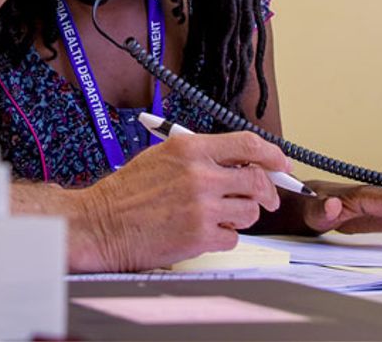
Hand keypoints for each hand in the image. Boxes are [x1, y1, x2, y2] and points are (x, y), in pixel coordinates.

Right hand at [67, 131, 291, 271]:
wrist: (101, 224)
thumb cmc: (127, 193)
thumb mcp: (163, 156)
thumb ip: (202, 157)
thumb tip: (240, 162)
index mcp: (190, 148)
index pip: (248, 143)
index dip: (272, 154)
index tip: (281, 163)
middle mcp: (200, 174)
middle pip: (258, 181)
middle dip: (268, 192)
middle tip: (265, 199)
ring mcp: (202, 206)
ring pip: (250, 212)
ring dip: (240, 216)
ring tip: (216, 215)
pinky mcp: (200, 235)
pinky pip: (233, 237)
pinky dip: (223, 237)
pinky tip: (201, 231)